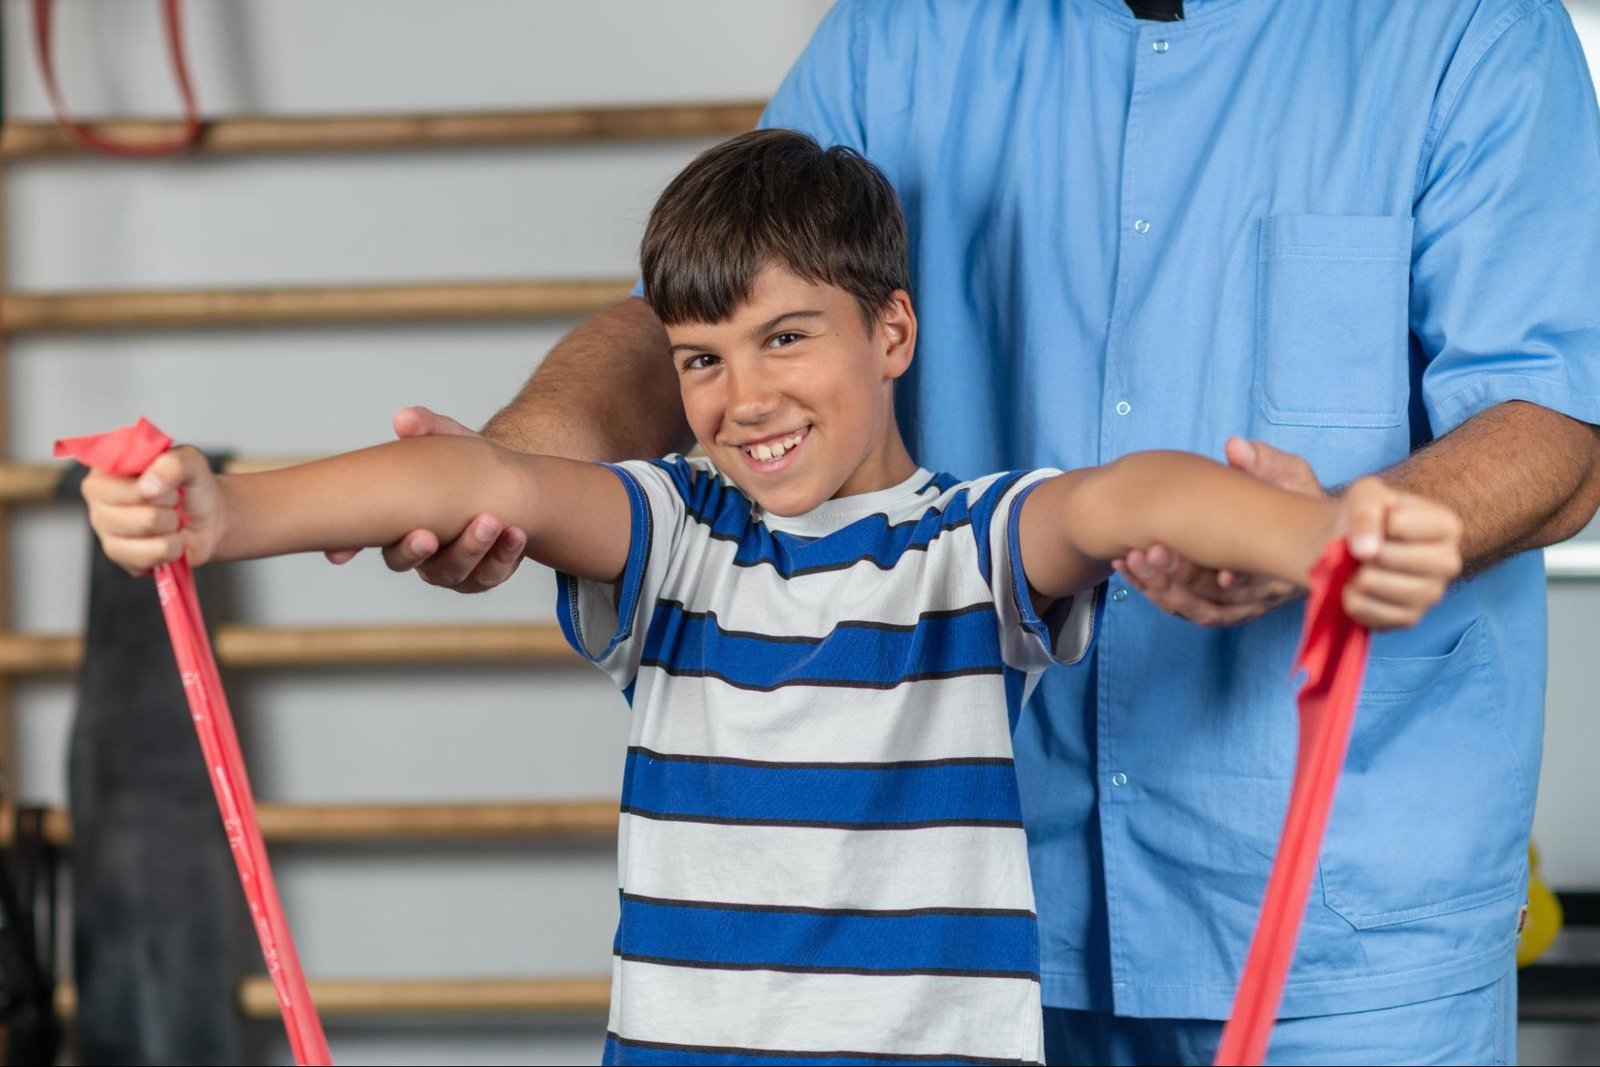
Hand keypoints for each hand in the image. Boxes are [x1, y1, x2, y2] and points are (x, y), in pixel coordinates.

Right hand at [82, 445, 221, 574]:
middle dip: (168, 505)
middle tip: (172, 501)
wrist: (209, 519)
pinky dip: (171, 547)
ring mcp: (103, 528)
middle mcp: (98, 497)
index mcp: (107, 468)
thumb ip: (172, 463)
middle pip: (139, 506)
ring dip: (171, 525)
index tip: (165, 481)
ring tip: (170, 519)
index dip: (154, 482)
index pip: (121, 477)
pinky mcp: (118, 555)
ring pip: (147, 529)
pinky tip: (168, 538)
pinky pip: (150, 555)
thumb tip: (148, 488)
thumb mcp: (191, 461)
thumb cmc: (191, 487)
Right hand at [323, 406, 527, 592]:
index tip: (341, 554)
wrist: (511, 484)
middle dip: (415, 550)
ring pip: (453, 572)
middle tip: (427, 535)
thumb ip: (427, 428)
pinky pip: (491, 574)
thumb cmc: (466, 466)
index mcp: (395, 521)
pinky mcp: (484, 575)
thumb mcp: (447, 441)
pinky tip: (516, 533)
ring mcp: (450, 568)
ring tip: (489, 522)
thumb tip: (404, 419)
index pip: (363, 537)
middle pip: (405, 561)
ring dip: (471, 549)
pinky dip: (504, 555)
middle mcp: (417, 551)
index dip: (349, 547)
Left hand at [1114, 437, 1322, 624]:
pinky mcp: (1220, 605)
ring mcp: (1242, 605)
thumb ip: (1266, 462)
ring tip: (1129, 559)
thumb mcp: (1290, 476)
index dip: (1222, 575)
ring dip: (1158, 587)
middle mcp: (1264, 595)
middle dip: (1176, 578)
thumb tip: (1235, 447)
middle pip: (1213, 601)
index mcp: (1285, 567)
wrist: (1302, 527)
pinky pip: (1183, 607)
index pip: (1250, 583)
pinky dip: (1153, 590)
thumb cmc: (1296, 497)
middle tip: (1147, 551)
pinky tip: (1127, 568)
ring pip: (1195, 610)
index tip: (1186, 556)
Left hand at [1336, 477, 1462, 629]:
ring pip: (1378, 586)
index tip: (1379, 521)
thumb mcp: (1365, 494)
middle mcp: (1449, 562)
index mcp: (1447, 526)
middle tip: (1366, 549)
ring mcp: (1432, 595)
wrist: (1348, 547)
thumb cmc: (1366, 516)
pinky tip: (1358, 588)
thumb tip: (1366, 549)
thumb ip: (1365, 511)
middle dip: (1366, 551)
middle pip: (1392, 558)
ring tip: (1360, 567)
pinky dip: (1352, 599)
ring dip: (1356, 575)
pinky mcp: (1410, 619)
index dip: (1374, 522)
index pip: (1398, 524)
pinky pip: (1369, 612)